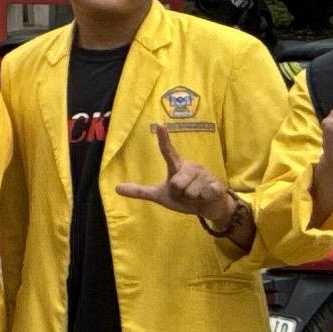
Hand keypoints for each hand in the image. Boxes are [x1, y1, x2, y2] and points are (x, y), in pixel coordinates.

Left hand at [113, 150, 254, 250]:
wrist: (211, 207)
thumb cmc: (185, 198)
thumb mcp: (161, 196)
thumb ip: (141, 191)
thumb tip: (116, 188)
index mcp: (177, 166)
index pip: (167, 151)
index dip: (163, 138)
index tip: (159, 124)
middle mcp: (190, 166)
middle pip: (175, 183)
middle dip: (179, 194)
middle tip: (186, 194)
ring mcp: (204, 173)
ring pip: (189, 191)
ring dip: (191, 198)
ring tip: (197, 195)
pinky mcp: (216, 183)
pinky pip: (203, 194)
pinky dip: (203, 200)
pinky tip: (207, 196)